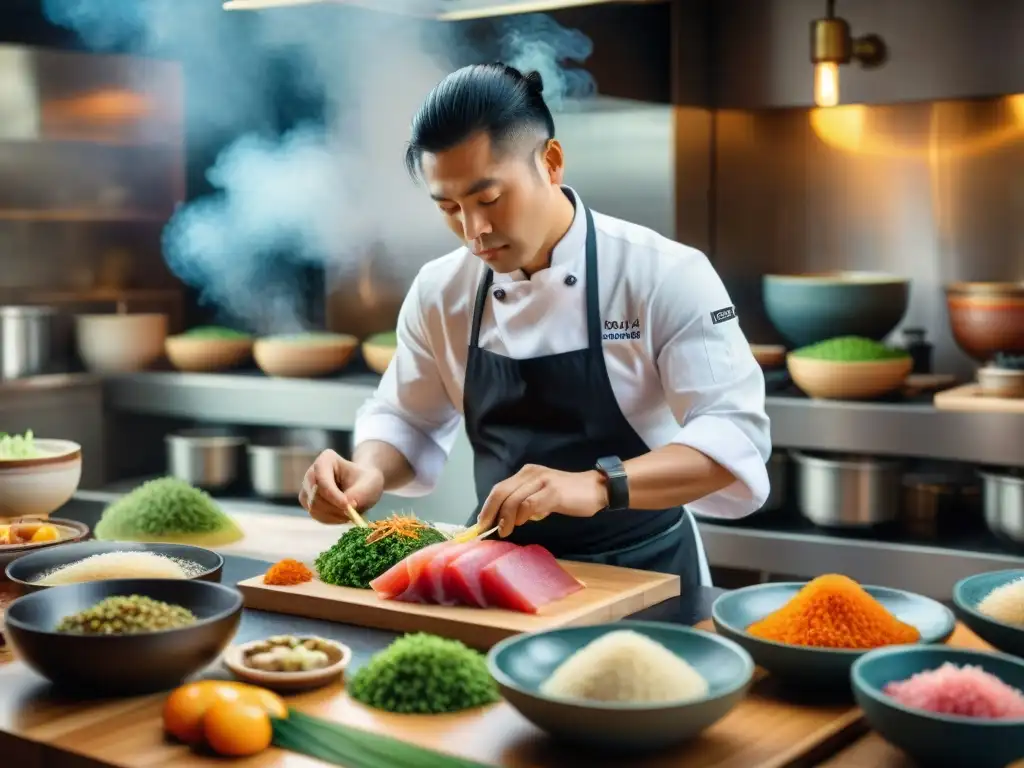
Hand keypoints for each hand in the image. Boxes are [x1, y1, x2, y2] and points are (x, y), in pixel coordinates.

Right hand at [298, 449, 383, 524]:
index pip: (322, 480)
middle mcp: (312, 473)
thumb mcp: (369, 485)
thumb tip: (345, 508)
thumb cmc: (366, 481)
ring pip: (314, 507)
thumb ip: (358, 495)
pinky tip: (342, 516)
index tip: (348, 506)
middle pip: (315, 496)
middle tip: (352, 513)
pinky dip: (330, 519)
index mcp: (326, 460)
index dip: (333, 496)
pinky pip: (315, 515)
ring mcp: (308, 488)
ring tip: (349, 513)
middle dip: (334, 508)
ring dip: (333, 515)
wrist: (363, 486)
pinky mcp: (308, 502)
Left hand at [477, 464, 608, 537]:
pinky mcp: (553, 492)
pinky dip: (522, 516)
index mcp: (527, 473)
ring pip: (513, 500)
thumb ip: (526, 501)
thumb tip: (507, 519)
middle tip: (488, 529)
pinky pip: (529, 505)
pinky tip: (523, 523)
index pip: (500, 488)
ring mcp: (542, 481)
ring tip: (505, 531)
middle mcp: (531, 473)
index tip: (482, 523)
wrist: (597, 489)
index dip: (488, 506)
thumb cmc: (569, 495)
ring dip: (506, 518)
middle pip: (502, 492)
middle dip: (491, 512)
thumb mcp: (543, 494)